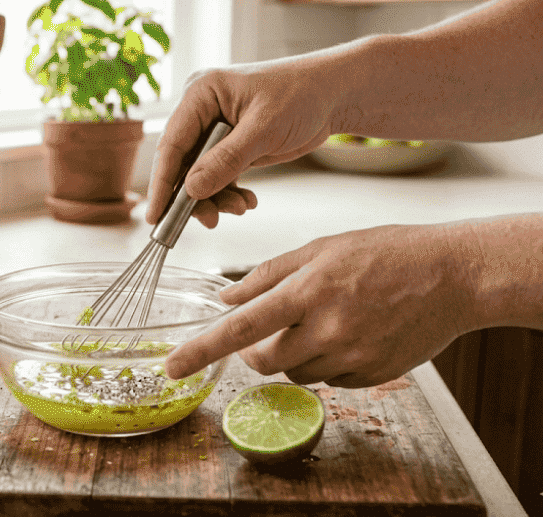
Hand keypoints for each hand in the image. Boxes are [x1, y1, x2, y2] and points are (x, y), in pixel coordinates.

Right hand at [146, 61, 344, 227]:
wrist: (336, 93)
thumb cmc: (303, 93)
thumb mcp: (263, 129)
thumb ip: (225, 160)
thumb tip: (191, 189)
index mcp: (200, 93)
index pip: (171, 143)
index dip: (162, 182)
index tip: (156, 214)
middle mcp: (202, 111)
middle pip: (181, 163)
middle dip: (194, 195)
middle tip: (209, 219)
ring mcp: (215, 129)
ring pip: (199, 175)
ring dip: (215, 197)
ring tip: (238, 208)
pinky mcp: (230, 145)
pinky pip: (218, 176)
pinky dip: (229, 193)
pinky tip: (246, 201)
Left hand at [165, 224, 479, 387]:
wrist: (456, 276)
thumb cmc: (387, 252)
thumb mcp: (322, 247)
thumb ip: (269, 274)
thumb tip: (225, 299)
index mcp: (309, 291)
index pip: (241, 329)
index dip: (201, 349)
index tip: (171, 366)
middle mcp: (328, 329)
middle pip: (263, 360)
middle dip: (254, 350)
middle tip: (271, 327)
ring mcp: (352, 357)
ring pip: (296, 372)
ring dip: (295, 352)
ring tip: (328, 318)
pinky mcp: (372, 376)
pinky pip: (329, 378)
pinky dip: (327, 360)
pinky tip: (353, 331)